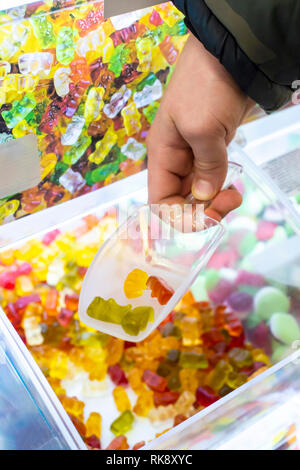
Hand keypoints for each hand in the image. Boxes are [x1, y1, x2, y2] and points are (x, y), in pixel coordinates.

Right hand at [147, 34, 254, 220]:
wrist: (230, 57)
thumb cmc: (206, 84)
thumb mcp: (202, 127)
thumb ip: (206, 167)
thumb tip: (205, 196)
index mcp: (162, 155)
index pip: (160, 201)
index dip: (179, 216)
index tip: (207, 216)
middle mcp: (174, 161)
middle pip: (179, 202)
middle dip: (202, 210)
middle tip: (228, 201)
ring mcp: (193, 156)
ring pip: (197, 194)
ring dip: (214, 202)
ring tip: (234, 193)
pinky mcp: (211, 151)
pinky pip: (211, 180)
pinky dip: (221, 189)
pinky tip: (233, 186)